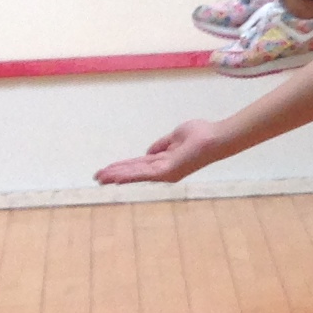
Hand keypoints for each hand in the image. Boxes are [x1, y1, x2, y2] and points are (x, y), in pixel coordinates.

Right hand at [97, 121, 223, 186]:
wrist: (214, 138)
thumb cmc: (200, 135)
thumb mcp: (175, 137)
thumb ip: (161, 145)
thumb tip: (147, 153)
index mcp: (164, 162)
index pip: (139, 166)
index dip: (123, 167)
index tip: (107, 170)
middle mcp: (163, 171)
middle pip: (134, 172)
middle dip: (115, 174)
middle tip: (97, 177)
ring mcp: (165, 172)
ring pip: (135, 174)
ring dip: (117, 175)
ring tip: (100, 178)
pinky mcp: (167, 172)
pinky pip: (143, 173)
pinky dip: (129, 175)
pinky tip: (116, 176)